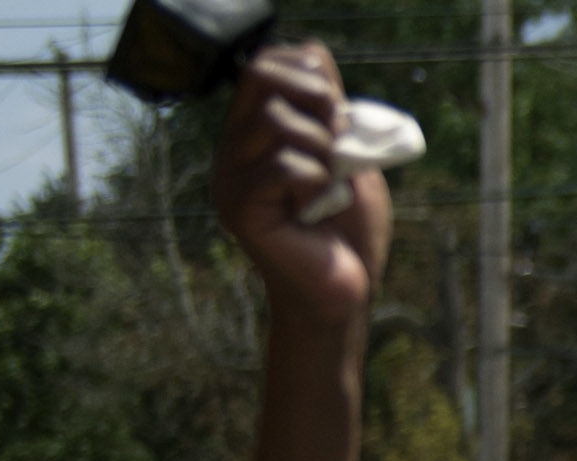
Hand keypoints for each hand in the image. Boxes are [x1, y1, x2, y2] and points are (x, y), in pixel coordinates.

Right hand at [214, 43, 389, 319]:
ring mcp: (230, 178)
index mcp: (255, 131)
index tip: (338, 110)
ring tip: (329, 186)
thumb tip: (312, 53)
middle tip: (338, 140)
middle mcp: (233, 148)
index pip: (265, 64)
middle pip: (261, 76)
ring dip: (323, 150)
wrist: (345, 290)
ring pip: (277, 122)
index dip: (309, 73)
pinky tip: (318, 208)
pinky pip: (283, 166)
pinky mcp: (240, 210)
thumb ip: (330, 108)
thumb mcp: (347, 155)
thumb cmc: (347, 227)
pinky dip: (316, 182)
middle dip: (316, 98)